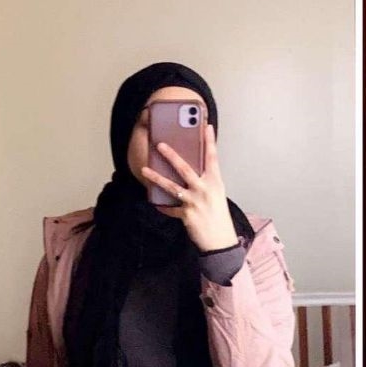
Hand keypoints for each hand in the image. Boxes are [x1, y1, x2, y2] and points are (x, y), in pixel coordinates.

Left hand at [139, 125, 238, 251]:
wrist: (220, 240)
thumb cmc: (219, 216)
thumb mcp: (216, 194)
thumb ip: (205, 181)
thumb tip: (188, 170)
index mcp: (215, 182)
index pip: (212, 158)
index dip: (209, 141)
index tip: (206, 126)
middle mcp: (204, 190)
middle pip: (185, 169)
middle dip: (171, 155)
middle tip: (160, 144)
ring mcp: (194, 202)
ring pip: (171, 186)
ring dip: (156, 178)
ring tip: (145, 170)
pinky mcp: (186, 215)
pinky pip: (170, 208)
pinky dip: (163, 207)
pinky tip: (155, 203)